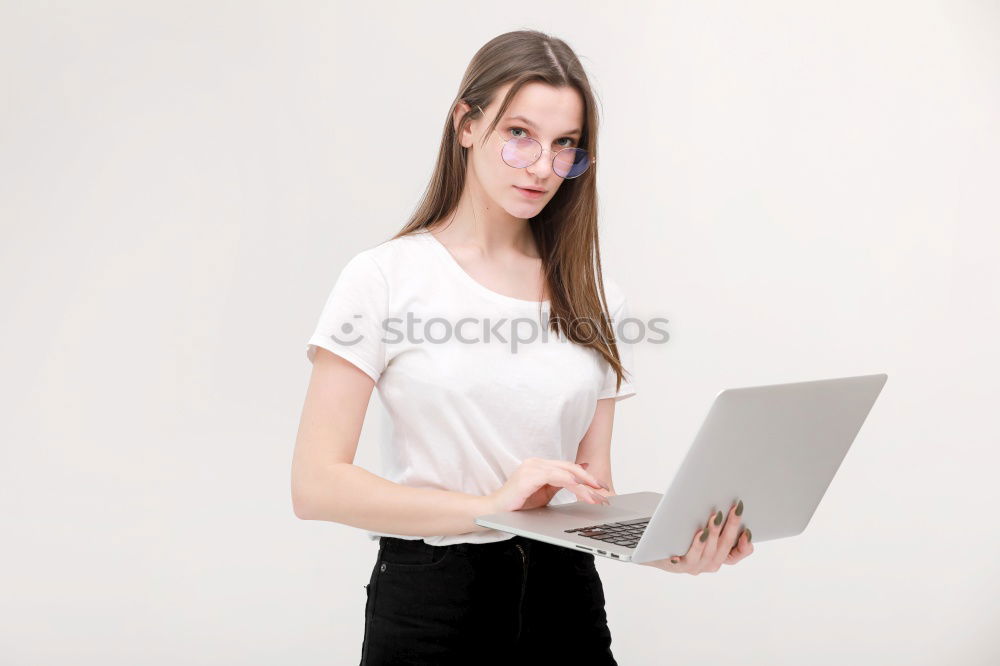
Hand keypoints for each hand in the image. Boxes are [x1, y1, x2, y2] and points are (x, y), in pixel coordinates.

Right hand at [487, 458, 610, 512]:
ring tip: (595, 496)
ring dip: (583, 485)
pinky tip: (579, 487)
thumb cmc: (518, 504)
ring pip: (565, 472)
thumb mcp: (545, 494)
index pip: (568, 468)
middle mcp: (536, 463)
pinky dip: (568, 481)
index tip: (602, 487)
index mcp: (541, 465)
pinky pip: (554, 476)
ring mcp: (532, 467)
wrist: (495, 511)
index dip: (586, 476)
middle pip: (569, 468)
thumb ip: (561, 484)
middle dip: (589, 479)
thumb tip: (580, 478)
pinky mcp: (528, 476)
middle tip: (604, 490)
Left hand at [638, 500, 753, 574]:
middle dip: (731, 527)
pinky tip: (699, 533)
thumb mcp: (701, 526)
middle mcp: (710, 563)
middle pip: (725, 547)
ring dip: (714, 533)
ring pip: (710, 552)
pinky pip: (691, 557)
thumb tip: (725, 502)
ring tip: (716, 517)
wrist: (651, 546)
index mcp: (719, 555)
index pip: (739, 553)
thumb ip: (715, 520)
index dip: (746, 545)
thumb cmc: (680, 533)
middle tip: (735, 509)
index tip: (748, 529)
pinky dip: (697, 545)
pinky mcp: (679, 565)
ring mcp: (695, 566)